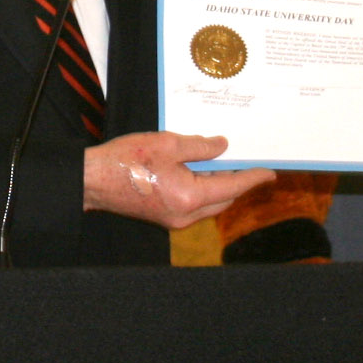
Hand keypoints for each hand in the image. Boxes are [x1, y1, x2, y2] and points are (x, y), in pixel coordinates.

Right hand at [82, 133, 276, 229]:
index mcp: (190, 196)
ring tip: (220, 161)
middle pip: (224, 199)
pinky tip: (198, 170)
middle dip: (237, 181)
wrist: (93, 180)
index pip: (233, 187)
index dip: (252, 178)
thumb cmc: (127, 160)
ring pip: (209, 203)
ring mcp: (174, 219)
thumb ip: (200, 146)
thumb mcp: (169, 144)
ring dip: (218, 185)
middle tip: (245, 161)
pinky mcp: (164, 217)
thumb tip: (222, 147)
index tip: (269, 172)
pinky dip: (202, 189)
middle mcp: (185, 215)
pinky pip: (194, 204)